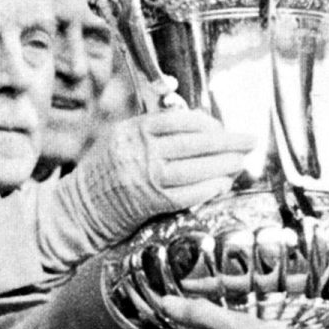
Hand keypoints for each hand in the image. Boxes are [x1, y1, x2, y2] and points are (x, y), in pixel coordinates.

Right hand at [70, 109, 253, 235]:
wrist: (79, 208)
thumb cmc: (102, 172)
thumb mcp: (120, 138)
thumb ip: (152, 130)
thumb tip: (194, 125)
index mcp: (134, 130)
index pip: (180, 119)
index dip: (207, 122)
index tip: (222, 126)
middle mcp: (142, 151)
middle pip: (196, 142)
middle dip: (228, 141)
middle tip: (249, 140)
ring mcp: (148, 177)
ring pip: (197, 168)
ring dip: (225, 165)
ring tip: (241, 161)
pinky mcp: (153, 203)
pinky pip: (190, 193)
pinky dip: (210, 188)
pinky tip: (223, 183)